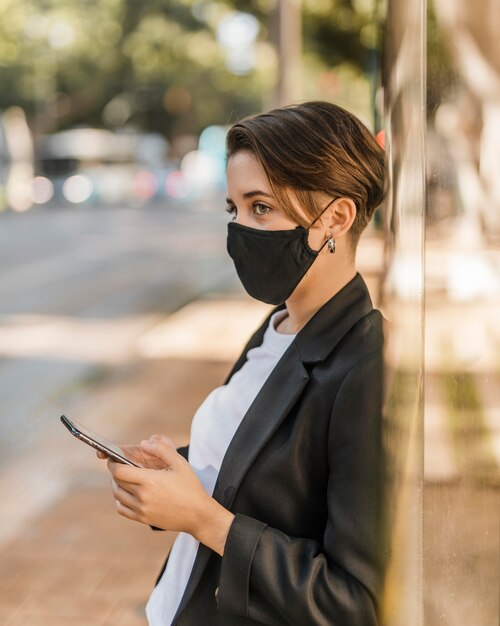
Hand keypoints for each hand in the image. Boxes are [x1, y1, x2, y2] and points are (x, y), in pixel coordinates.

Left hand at [106, 435, 234, 554]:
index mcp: (149, 480)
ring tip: (124, 478)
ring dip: (117, 484)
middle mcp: (142, 496)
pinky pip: (122, 509)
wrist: (198, 514)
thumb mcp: (179, 462)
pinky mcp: (143, 519)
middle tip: (120, 465)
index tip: (113, 458)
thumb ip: (161, 449)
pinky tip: (127, 494)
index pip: (119, 471)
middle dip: (115, 471)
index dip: (113, 463)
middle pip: (117, 482)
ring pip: (117, 495)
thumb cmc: (190, 486)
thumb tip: (143, 443)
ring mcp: (141, 509)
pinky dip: (120, 500)